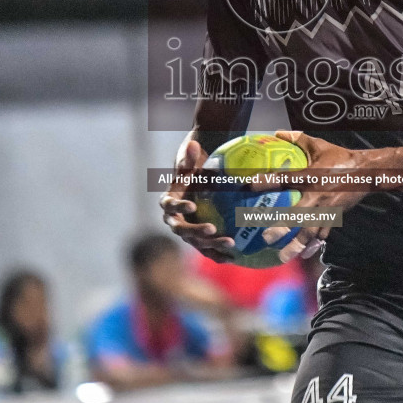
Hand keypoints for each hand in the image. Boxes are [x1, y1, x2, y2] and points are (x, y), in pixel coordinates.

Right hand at [160, 140, 234, 261]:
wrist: (199, 181)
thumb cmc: (194, 169)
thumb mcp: (190, 161)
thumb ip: (189, 156)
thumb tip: (193, 144)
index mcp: (169, 202)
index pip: (170, 206)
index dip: (179, 207)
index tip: (192, 205)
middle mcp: (174, 220)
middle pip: (182, 229)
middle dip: (196, 231)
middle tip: (212, 228)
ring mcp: (187, 231)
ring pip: (197, 242)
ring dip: (212, 244)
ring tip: (230, 243)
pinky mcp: (199, 240)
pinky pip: (208, 249)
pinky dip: (219, 254)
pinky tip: (233, 257)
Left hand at [262, 130, 372, 259]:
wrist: (367, 172)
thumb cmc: (340, 158)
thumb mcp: (319, 145)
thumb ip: (298, 139)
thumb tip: (278, 133)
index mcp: (310, 177)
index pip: (284, 179)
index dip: (266, 181)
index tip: (249, 186)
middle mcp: (316, 196)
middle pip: (297, 215)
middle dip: (281, 228)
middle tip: (267, 238)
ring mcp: (326, 209)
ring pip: (310, 231)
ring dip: (297, 246)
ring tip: (283, 257)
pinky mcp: (335, 216)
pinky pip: (323, 234)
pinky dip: (314, 245)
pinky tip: (305, 253)